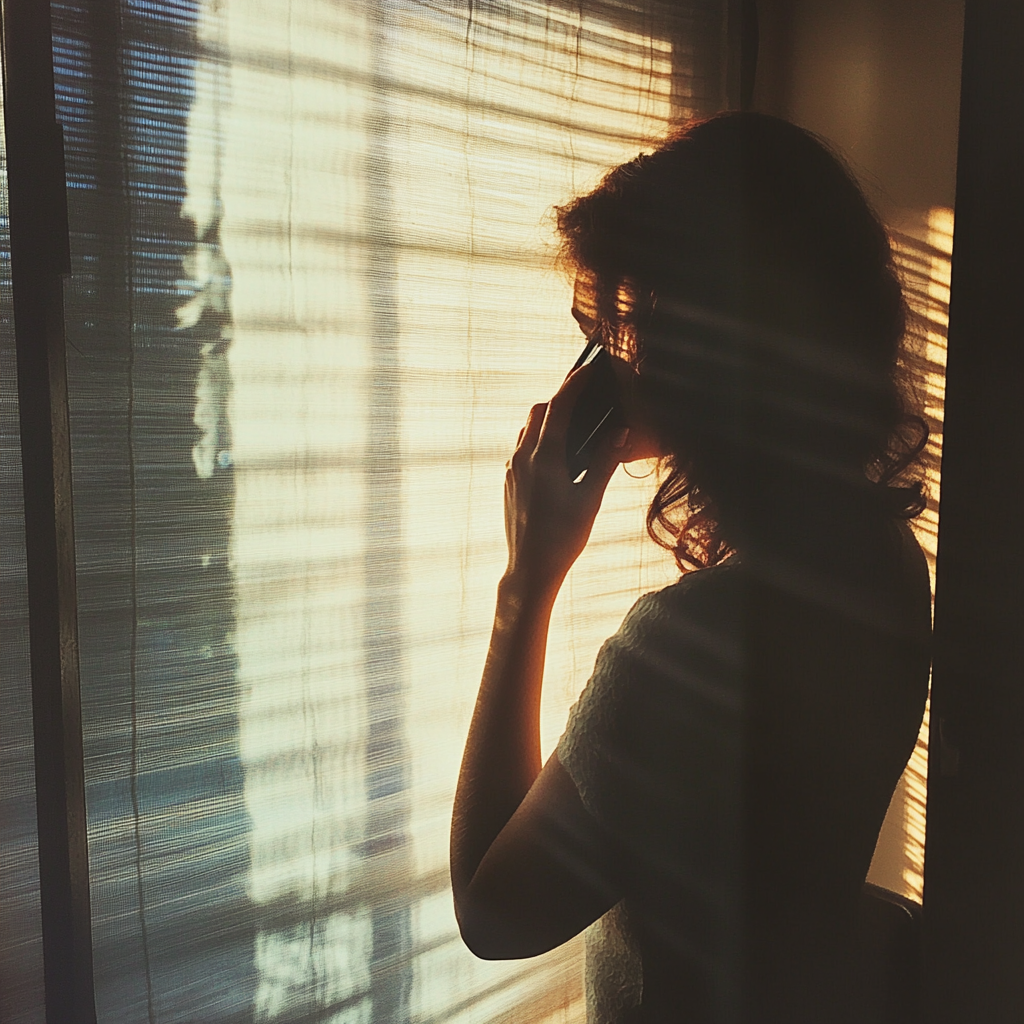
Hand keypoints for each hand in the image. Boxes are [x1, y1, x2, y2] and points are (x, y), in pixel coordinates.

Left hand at [503, 364, 629, 593]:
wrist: (530, 568)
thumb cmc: (562, 538)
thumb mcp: (590, 499)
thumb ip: (604, 462)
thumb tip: (620, 432)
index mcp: (544, 458)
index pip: (558, 407)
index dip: (573, 384)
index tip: (588, 370)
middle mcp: (522, 459)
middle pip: (539, 412)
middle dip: (560, 399)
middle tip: (584, 396)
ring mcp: (512, 470)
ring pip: (527, 430)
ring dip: (547, 419)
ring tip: (573, 423)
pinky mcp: (509, 482)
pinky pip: (522, 449)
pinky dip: (539, 439)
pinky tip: (557, 454)